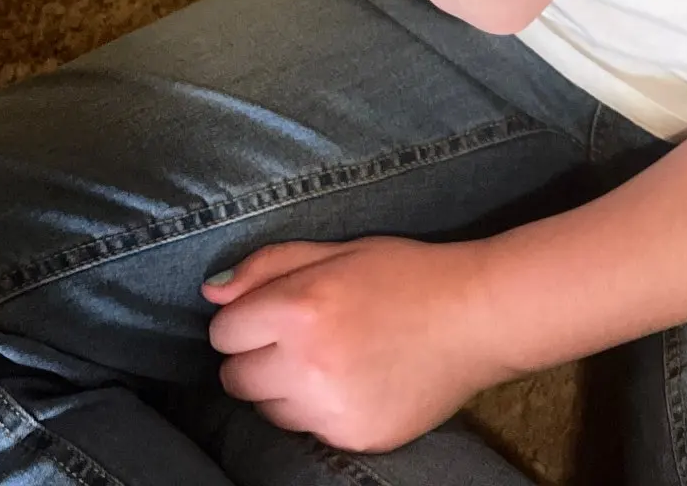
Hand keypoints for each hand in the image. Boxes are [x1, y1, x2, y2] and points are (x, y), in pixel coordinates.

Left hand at [203, 236, 520, 452]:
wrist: (475, 317)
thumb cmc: (406, 274)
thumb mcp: (338, 249)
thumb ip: (269, 264)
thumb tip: (211, 290)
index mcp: (300, 307)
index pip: (223, 332)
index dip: (246, 318)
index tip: (274, 311)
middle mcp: (307, 363)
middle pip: (235, 378)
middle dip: (257, 357)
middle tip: (301, 337)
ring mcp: (329, 408)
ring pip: (267, 410)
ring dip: (284, 388)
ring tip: (330, 359)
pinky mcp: (351, 437)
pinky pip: (307, 430)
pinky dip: (320, 409)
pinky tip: (356, 381)